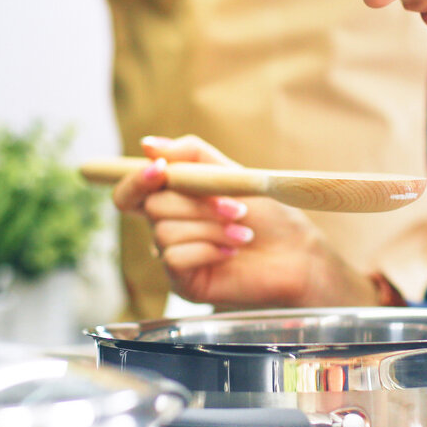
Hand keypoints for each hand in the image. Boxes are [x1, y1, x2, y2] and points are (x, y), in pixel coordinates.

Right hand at [111, 134, 377, 308]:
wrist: (296, 253)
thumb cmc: (267, 215)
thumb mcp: (230, 174)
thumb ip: (191, 155)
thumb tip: (148, 144)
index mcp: (173, 200)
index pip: (130, 192)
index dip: (136, 180)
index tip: (160, 169)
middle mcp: (167, 228)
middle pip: (153, 207)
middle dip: (198, 204)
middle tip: (237, 209)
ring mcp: (173, 256)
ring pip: (165, 233)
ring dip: (211, 228)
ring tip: (242, 233)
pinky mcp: (183, 282)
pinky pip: (174, 258)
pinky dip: (207, 249)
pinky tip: (231, 252)